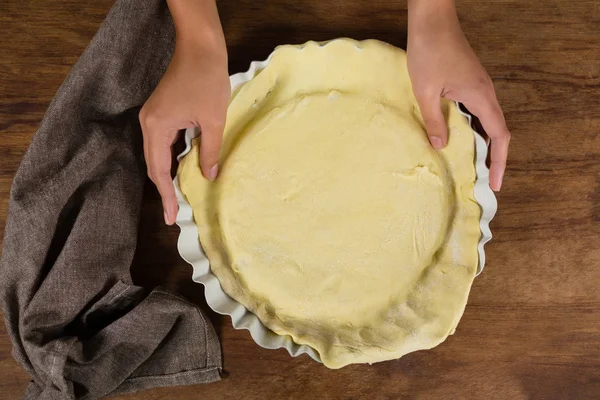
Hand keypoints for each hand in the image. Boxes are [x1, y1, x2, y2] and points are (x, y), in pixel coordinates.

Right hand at [139, 1, 228, 224]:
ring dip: (166, 175)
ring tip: (176, 198)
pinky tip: (179, 171)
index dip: (166, 194)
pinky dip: (169, 159)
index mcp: (157, 127)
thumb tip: (210, 177)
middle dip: (164, 189)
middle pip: (153, 165)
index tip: (171, 216)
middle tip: (173, 214)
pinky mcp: (159, 113)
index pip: (159, 170)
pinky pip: (161, 143)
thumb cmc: (208, 80)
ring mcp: (151, 117)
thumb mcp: (213, 120)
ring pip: (156, 155)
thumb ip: (210, 151)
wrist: (200, 48)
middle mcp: (148, 124)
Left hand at [407, 0, 509, 190]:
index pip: (499, 135)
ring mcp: (478, 86)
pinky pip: (477, 111)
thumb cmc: (429, 53)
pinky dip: (474, 129)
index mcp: (480, 96)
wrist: (432, 22)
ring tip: (474, 166)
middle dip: (494, 157)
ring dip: (484, 143)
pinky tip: (460, 138)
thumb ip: (434, 121)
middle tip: (485, 181)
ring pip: (487, 121)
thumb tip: (440, 146)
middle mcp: (485, 93)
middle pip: (497, 131)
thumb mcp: (426, 92)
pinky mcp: (469, 81)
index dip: (500, 161)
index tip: (496, 183)